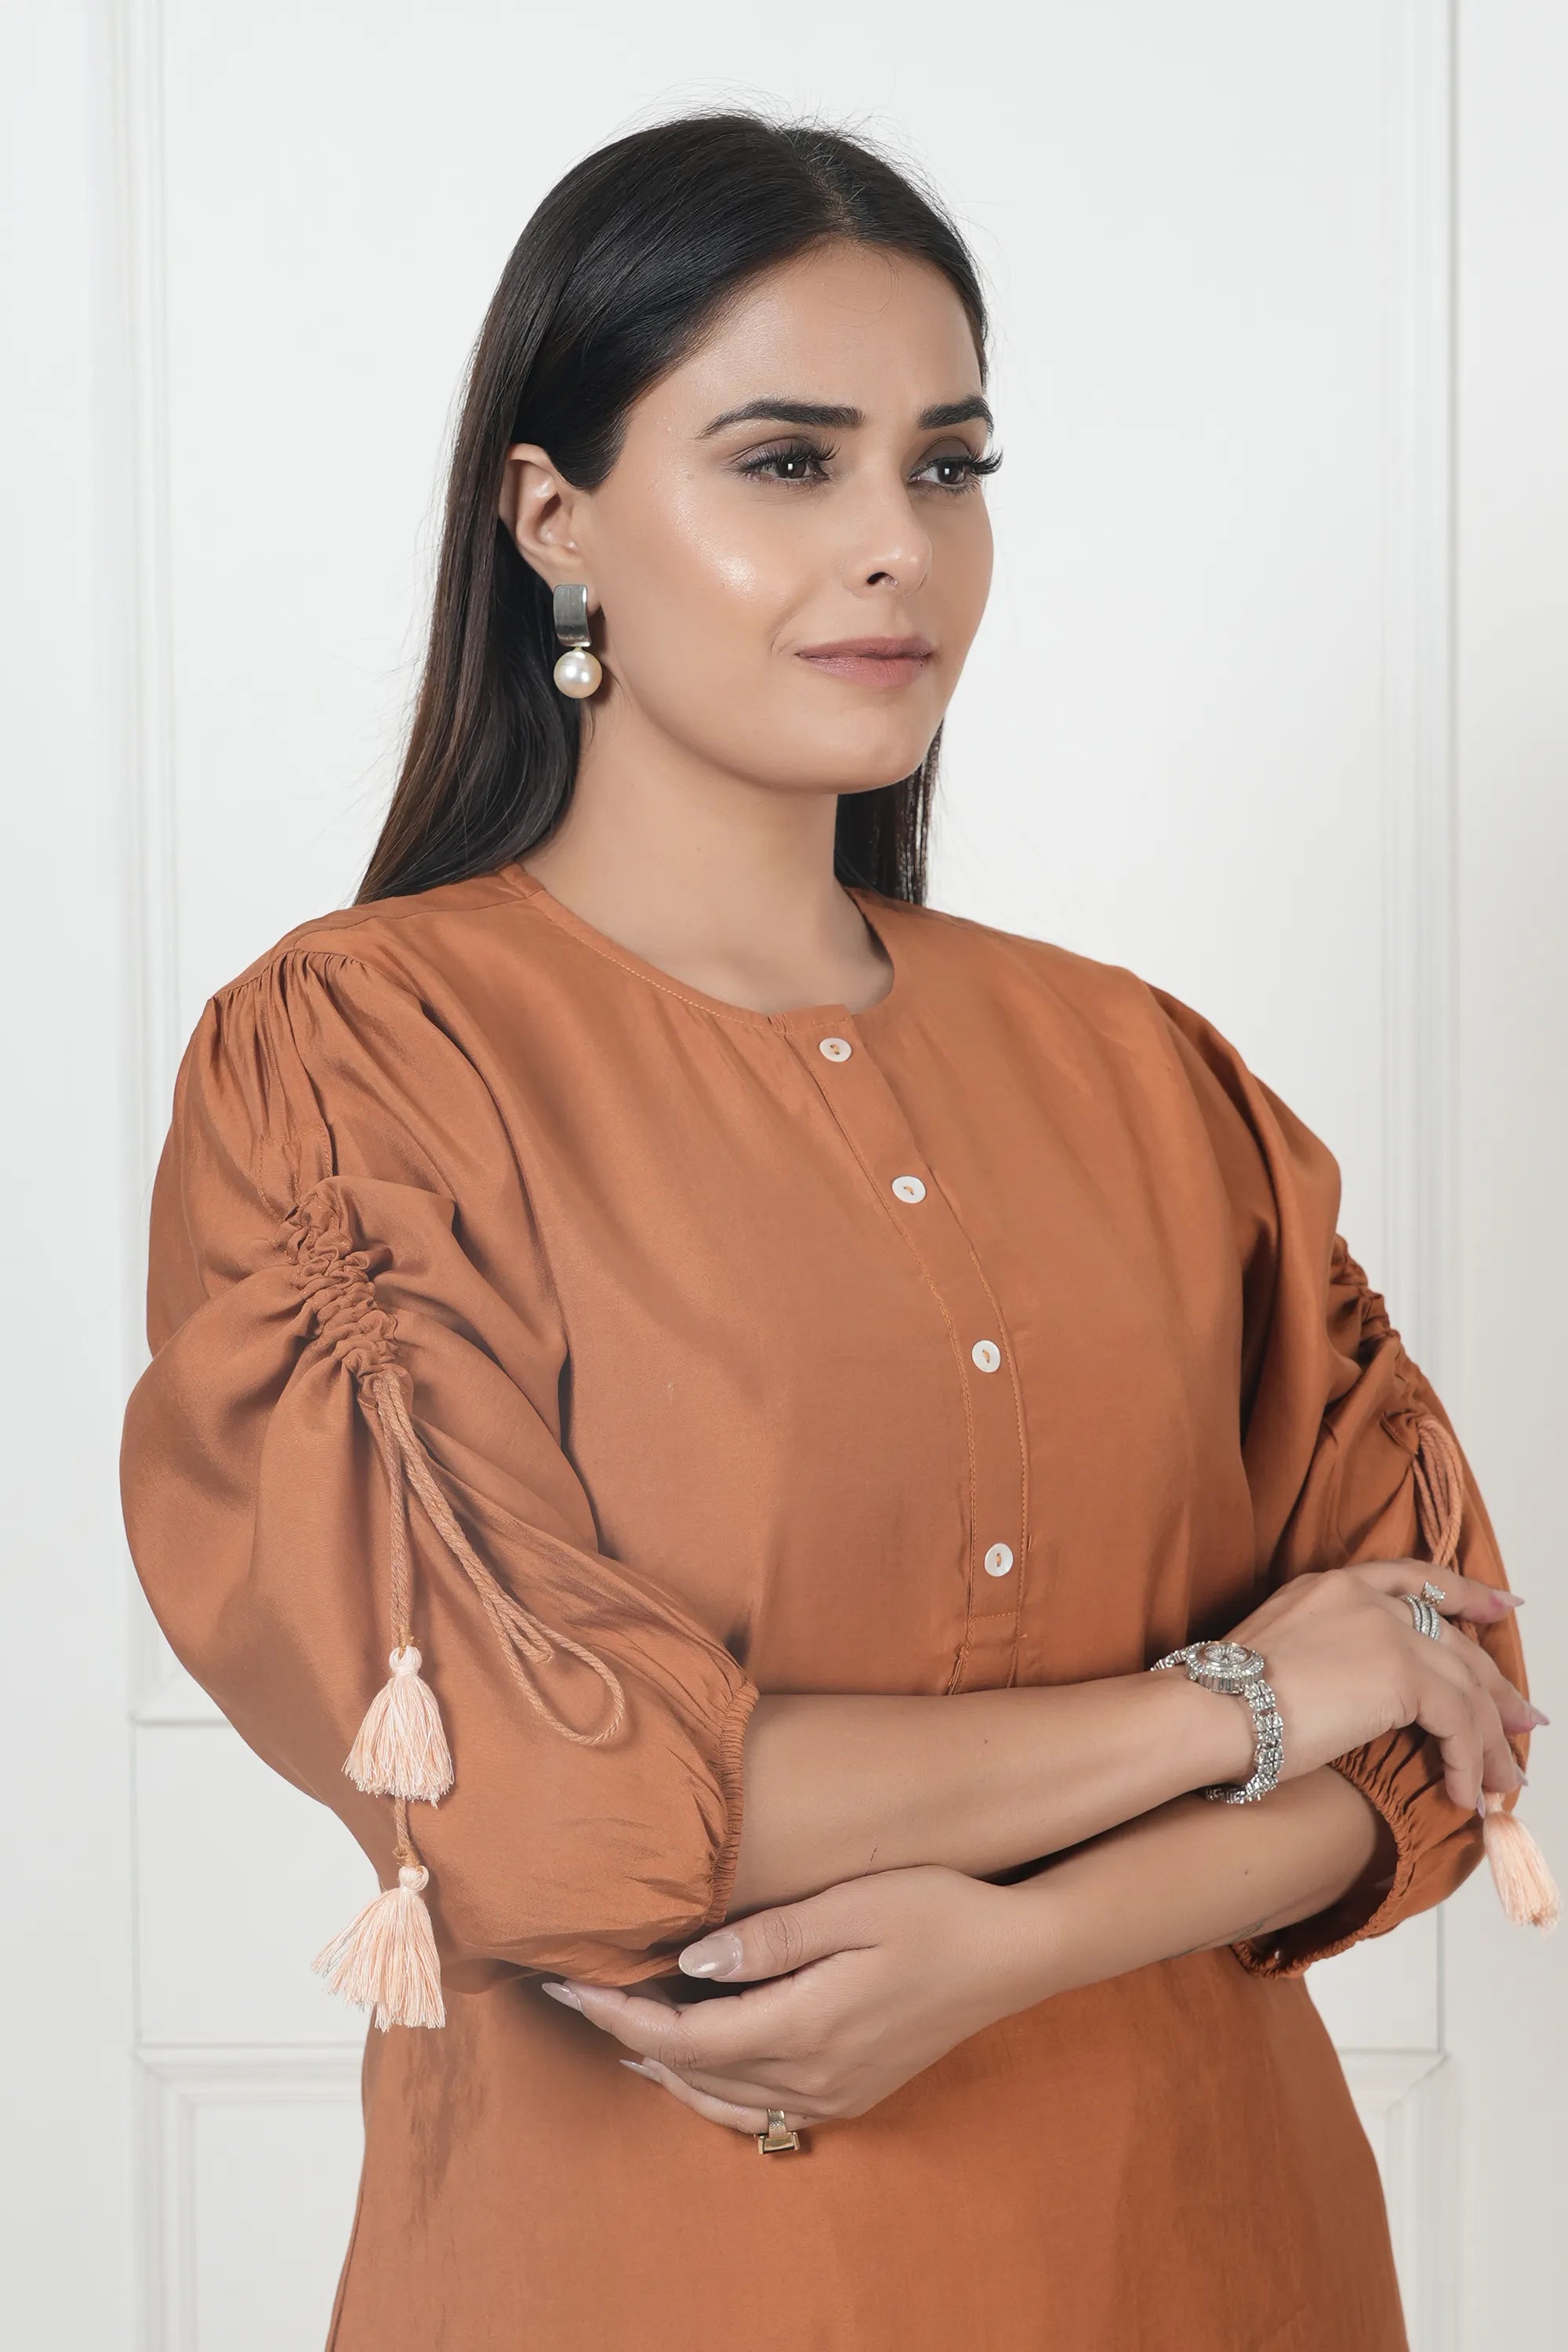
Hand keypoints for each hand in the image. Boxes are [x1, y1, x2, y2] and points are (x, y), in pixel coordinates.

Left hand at [538, 1865, 1036, 2137]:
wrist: (1016, 1954)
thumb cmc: (937, 1910)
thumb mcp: (854, 1905)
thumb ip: (770, 1937)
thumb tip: (690, 1957)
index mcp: (806, 2026)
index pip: (683, 2034)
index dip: (616, 2012)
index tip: (566, 1981)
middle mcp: (814, 2074)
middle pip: (693, 2070)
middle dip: (627, 2035)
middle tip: (574, 1993)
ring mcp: (835, 2092)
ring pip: (722, 2097)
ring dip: (664, 2066)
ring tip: (617, 2029)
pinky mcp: (852, 2092)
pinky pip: (759, 2108)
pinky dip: (710, 2088)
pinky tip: (691, 2063)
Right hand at [1224, 1559, 1540, 1810]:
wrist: (1214, 1707)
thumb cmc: (1227, 1699)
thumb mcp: (1283, 1656)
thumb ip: (1333, 1657)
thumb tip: (1365, 1700)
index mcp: (1332, 1585)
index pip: (1414, 1579)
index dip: (1465, 1594)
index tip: (1500, 1606)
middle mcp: (1364, 1596)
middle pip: (1453, 1639)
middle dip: (1494, 1687)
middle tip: (1522, 1722)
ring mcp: (1386, 1630)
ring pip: (1465, 1684)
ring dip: (1488, 1738)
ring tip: (1498, 1778)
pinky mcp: (1401, 1672)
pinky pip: (1457, 1720)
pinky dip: (1468, 1759)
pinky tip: (1462, 1791)